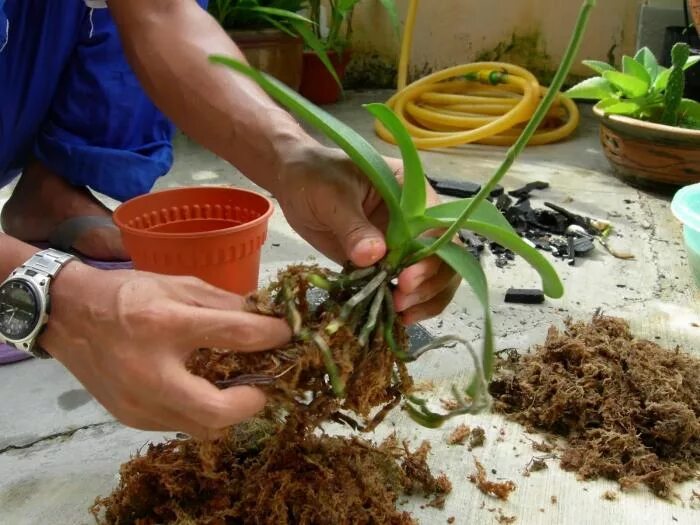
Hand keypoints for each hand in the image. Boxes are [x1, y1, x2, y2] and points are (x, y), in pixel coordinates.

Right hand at [41, 263, 290, 439]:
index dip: (270, 335)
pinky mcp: (131, 418)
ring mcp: (138, 402)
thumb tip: (265, 317)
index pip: (234, 334)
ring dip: (228, 411)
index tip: (288, 334)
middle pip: (217, 410)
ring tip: (236, 388)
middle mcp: (150, 371)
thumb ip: (224, 303)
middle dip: (252, 401)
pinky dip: (200, 412)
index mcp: (165, 324)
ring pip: (202, 427)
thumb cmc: (128, 294)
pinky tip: (202, 391)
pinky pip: (180, 424)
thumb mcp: (178, 285)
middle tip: (263, 385)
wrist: (69, 316)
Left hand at [277, 146, 459, 324]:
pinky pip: (402, 285)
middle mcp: (416, 221)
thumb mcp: (333, 196)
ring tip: (400, 315)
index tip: (406, 279)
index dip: (431, 257)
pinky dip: (404, 303)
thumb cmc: (316, 176)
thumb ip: (353, 226)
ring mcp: (402, 243)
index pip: (438, 229)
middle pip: (444, 257)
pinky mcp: (384, 262)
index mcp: (413, 194)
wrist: (294, 181)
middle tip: (400, 301)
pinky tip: (395, 318)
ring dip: (423, 299)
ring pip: (431, 276)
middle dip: (429, 284)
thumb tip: (375, 257)